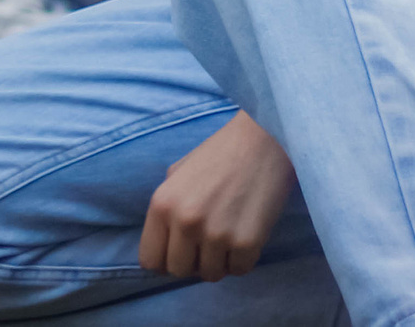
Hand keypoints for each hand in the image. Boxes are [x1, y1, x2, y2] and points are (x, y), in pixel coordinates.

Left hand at [139, 112, 296, 281]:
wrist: (264, 138)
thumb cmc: (219, 153)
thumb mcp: (178, 173)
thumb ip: (166, 209)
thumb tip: (162, 245)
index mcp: (162, 204)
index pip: (150, 261)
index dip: (164, 260)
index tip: (179, 252)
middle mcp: (185, 222)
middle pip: (179, 271)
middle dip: (192, 261)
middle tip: (207, 242)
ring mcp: (216, 234)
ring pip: (210, 275)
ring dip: (218, 261)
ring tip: (227, 234)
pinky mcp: (247, 243)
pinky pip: (238, 270)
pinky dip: (242, 259)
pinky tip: (245, 234)